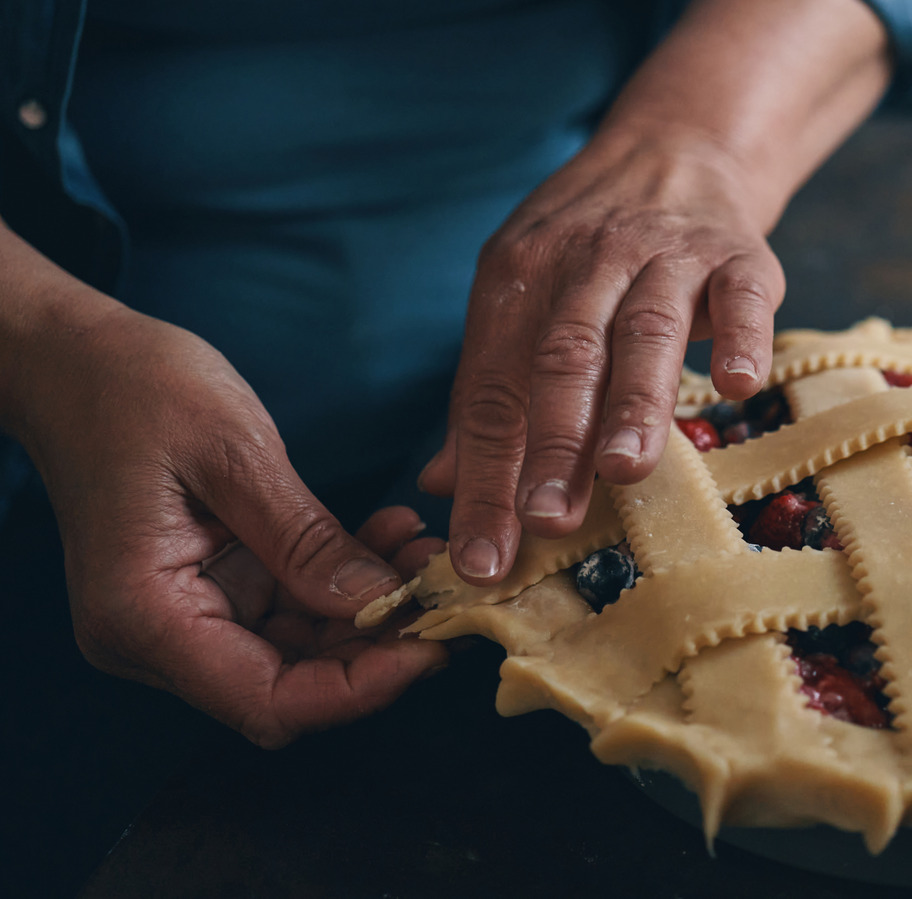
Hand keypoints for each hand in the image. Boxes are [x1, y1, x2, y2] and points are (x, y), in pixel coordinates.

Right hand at [21, 309, 447, 747]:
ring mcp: (187, 614)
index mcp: (145, 617)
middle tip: (446, 594)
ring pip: (301, 648)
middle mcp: (160, 635)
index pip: (269, 701)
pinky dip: (345, 582)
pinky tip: (390, 537)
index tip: (430, 648)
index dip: (357, 690)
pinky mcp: (213, 586)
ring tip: (425, 552)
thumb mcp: (233, 453)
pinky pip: (292, 605)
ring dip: (371, 611)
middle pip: (291, 684)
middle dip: (377, 647)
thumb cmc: (133, 389)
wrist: (76, 358)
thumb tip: (378, 603)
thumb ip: (304, 539)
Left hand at [419, 128, 784, 582]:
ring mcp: (664, 254)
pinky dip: (740, 337)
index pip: (494, 392)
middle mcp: (585, 262)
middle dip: (551, 444)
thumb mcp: (525, 299)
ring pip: (643, 331)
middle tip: (546, 520)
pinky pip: (740, 297)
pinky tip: (737, 386)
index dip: (485, 479)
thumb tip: (443, 484)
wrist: (675, 150)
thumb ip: (492, 392)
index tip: (480, 558)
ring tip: (625, 469)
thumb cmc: (591, 252)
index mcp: (518, 281)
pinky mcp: (736, 254)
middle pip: (562, 360)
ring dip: (633, 402)